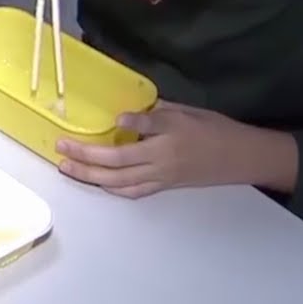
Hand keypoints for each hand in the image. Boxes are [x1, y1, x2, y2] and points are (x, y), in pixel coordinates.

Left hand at [55, 101, 298, 197]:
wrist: (242, 157)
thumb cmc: (214, 128)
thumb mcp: (186, 112)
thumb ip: (153, 116)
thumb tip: (122, 119)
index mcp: (165, 144)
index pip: (125, 145)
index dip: (98, 144)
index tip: (77, 137)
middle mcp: (160, 166)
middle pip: (115, 169)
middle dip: (84, 162)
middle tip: (60, 152)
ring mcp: (162, 179)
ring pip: (120, 184)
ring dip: (92, 178)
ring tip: (69, 169)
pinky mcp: (165, 186)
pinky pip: (134, 192)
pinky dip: (113, 189)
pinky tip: (99, 182)